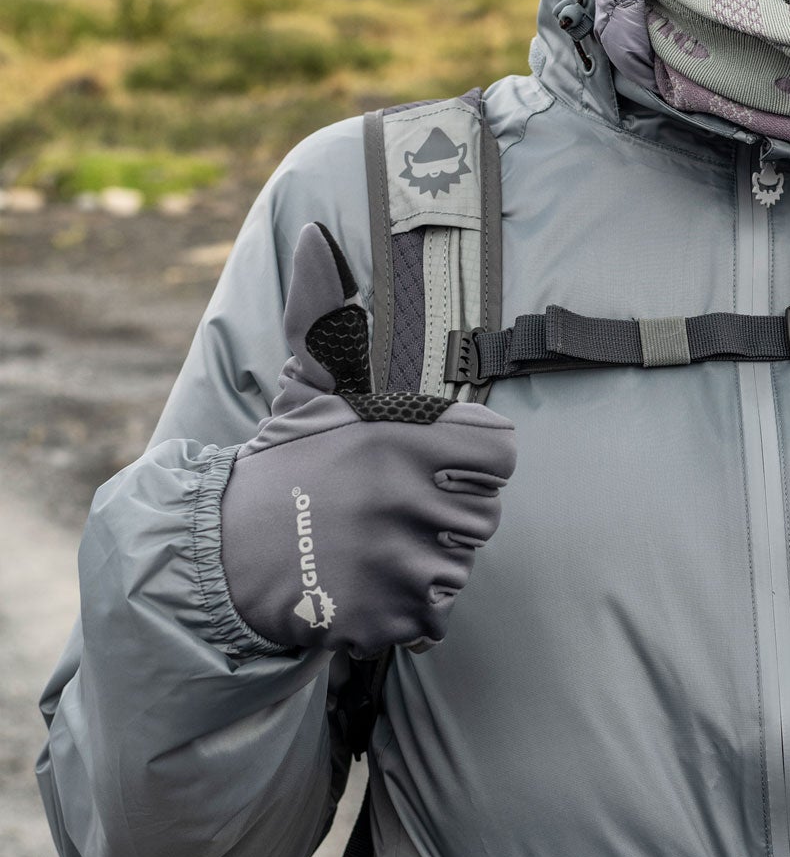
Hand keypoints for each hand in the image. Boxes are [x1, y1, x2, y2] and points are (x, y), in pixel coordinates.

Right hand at [219, 223, 516, 654]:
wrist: (223, 557)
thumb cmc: (281, 467)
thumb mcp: (305, 387)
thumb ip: (324, 315)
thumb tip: (316, 236)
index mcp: (401, 442)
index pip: (500, 454)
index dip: (470, 459)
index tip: (431, 462)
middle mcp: (406, 503)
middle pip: (484, 514)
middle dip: (445, 513)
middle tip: (389, 509)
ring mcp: (399, 566)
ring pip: (461, 565)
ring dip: (427, 561)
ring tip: (372, 545)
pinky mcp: (389, 620)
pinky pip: (436, 615)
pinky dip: (410, 608)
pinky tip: (368, 585)